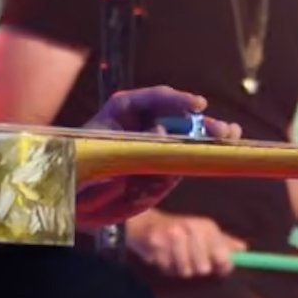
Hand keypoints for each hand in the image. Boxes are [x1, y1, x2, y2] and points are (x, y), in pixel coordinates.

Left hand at [75, 86, 241, 227]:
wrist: (67, 199)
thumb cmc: (75, 164)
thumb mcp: (99, 148)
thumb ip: (130, 140)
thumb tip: (162, 131)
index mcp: (123, 110)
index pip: (154, 98)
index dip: (177, 100)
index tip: (197, 106)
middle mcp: (141, 126)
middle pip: (177, 119)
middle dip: (203, 123)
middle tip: (224, 129)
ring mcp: (150, 151)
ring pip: (184, 143)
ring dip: (208, 141)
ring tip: (230, 137)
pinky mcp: (155, 174)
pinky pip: (175, 171)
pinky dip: (191, 167)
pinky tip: (215, 156)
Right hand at [122, 209, 245, 278]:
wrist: (147, 223)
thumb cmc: (182, 230)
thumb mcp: (205, 232)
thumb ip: (224, 242)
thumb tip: (244, 250)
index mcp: (206, 226)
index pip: (222, 255)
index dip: (223, 265)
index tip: (220, 267)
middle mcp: (190, 228)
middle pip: (203, 268)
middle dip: (198, 267)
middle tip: (192, 258)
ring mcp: (172, 237)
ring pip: (185, 271)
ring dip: (181, 268)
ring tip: (177, 256)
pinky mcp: (156, 246)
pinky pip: (168, 270)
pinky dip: (167, 267)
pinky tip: (165, 256)